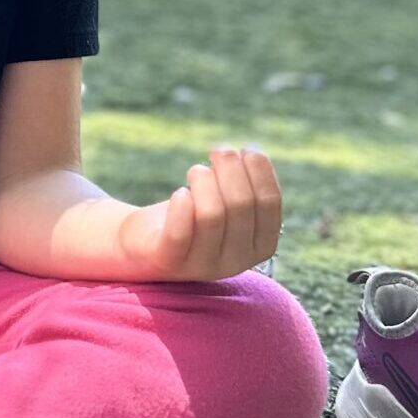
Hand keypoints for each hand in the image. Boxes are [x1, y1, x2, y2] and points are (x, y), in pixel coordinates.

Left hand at [115, 145, 281, 281]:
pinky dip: (180, 206)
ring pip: (211, 214)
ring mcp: (203, 265)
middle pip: (241, 203)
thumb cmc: (195, 214)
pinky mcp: (170, 262)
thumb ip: (246, 186)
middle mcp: (236, 261)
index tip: (247, 151)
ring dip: (203, 180)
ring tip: (196, 172)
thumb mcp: (228, 203)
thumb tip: (254, 155)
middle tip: (217, 153)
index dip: (260, 170)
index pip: (270, 203)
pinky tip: (180, 193)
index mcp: (260, 246)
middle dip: (230, 168)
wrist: (148, 243)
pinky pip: (179, 234)